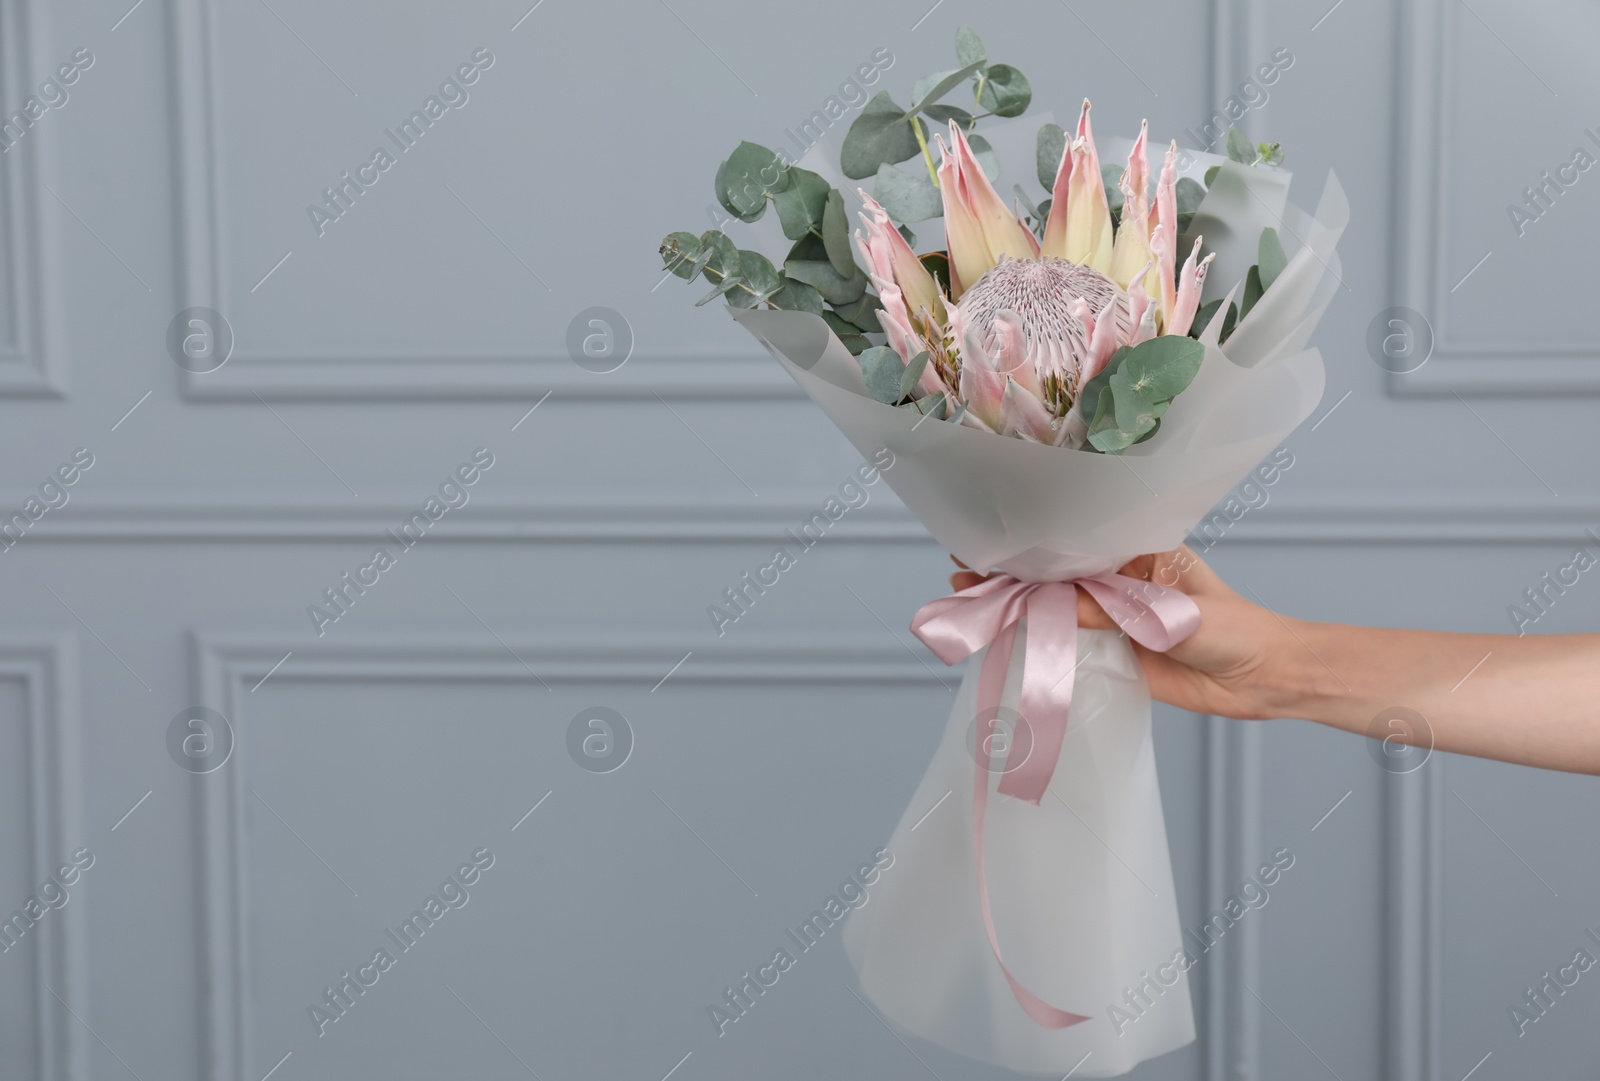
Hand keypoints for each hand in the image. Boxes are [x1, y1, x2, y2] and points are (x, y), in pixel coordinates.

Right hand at [949, 548, 1296, 720]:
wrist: (1266, 681)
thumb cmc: (1237, 630)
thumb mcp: (1176, 617)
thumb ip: (1117, 612)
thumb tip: (1058, 603)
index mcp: (1142, 552)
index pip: (1080, 541)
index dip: (1038, 542)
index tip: (997, 541)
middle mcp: (1123, 579)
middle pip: (1059, 571)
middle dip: (1014, 570)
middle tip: (965, 571)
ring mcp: (1116, 616)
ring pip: (1057, 605)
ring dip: (1018, 602)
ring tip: (969, 597)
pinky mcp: (1115, 652)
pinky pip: (1069, 641)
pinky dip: (1038, 636)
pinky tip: (1004, 631)